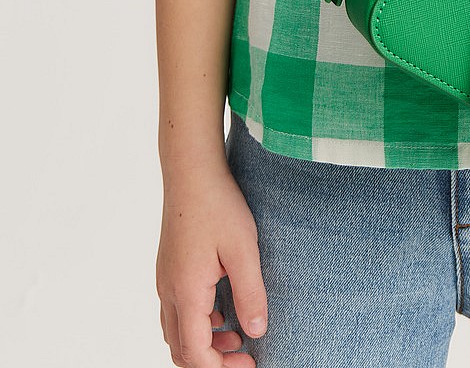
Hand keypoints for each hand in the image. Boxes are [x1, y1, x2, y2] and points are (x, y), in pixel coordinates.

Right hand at [156, 164, 267, 366]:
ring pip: (176, 331)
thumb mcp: (244, 249)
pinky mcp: (168, 267)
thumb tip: (257, 332)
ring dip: (203, 341)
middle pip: (180, 349)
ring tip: (236, 333)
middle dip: (211, 361)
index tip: (251, 362)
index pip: (195, 354)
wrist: (191, 170)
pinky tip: (221, 307)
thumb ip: (250, 293)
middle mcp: (168, 291)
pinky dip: (196, 321)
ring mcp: (165, 279)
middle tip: (245, 356)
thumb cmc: (218, 205)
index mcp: (186, 293)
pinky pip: (176, 310)